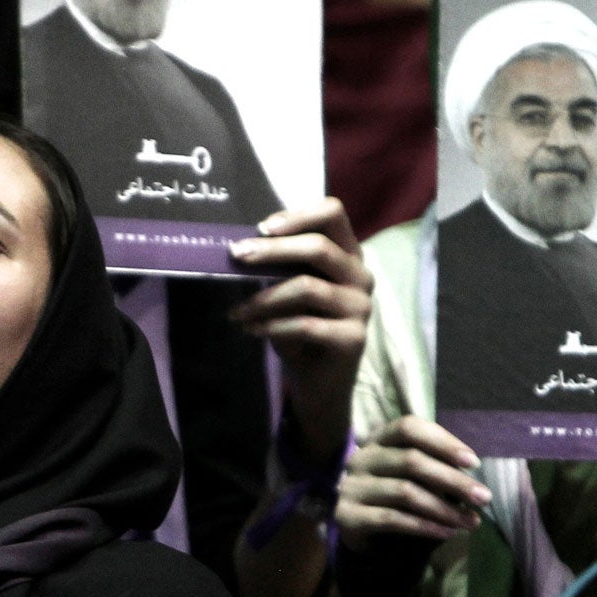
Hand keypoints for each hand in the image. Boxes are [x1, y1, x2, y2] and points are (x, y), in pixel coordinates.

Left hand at [228, 200, 373, 462]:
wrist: (318, 383)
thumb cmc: (299, 329)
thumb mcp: (287, 291)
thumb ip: (278, 267)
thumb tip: (240, 246)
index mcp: (347, 254)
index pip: (333, 213)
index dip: (298, 215)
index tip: (261, 227)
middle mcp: (360, 276)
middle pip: (319, 247)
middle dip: (272, 250)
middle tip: (235, 256)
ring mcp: (361, 307)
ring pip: (308, 287)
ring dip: (264, 297)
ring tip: (236, 310)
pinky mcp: (354, 339)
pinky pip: (306, 325)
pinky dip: (272, 326)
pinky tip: (250, 330)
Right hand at [336, 416, 488, 553]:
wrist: (361, 531)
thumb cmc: (396, 496)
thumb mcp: (414, 475)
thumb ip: (435, 467)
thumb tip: (473, 477)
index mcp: (379, 439)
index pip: (409, 428)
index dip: (442, 442)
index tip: (473, 462)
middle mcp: (361, 458)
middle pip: (411, 460)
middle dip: (453, 480)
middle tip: (483, 498)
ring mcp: (351, 486)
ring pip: (404, 491)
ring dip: (444, 508)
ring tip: (471, 522)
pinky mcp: (348, 515)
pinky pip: (392, 519)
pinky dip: (425, 526)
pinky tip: (447, 532)